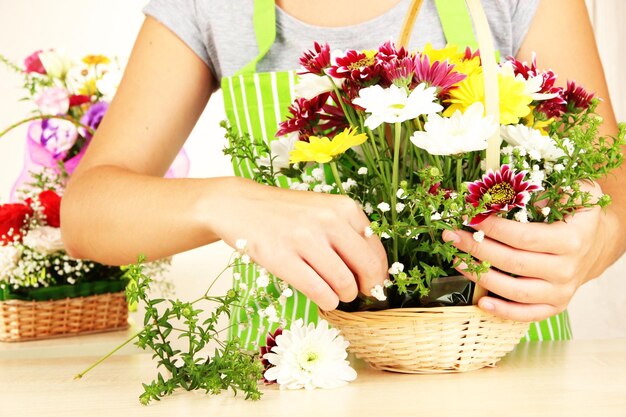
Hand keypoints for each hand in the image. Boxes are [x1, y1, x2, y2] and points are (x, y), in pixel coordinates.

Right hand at [209, 177, 387, 310]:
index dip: (378, 273)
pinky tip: (322, 297)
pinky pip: (320, 293)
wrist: (240, 205)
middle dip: (367, 287)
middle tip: (359, 293)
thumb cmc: (287, 214)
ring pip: (345, 284)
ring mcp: (305, 239)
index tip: (372, 283)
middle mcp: (328, 220)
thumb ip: (349, 234)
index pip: (376, 249)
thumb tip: (376, 273)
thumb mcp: (323, 210)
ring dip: (343, 296)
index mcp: (344, 207)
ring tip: (335, 293)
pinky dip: (327, 301)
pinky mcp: (283, 258)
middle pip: (367, 268)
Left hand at [442, 181, 612, 321]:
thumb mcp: (577, 192)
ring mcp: (561, 291)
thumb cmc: (578, 214)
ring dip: (481, 277)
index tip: (470, 218)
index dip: (493, 229)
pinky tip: (481, 301)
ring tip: (456, 261)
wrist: (598, 243)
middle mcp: (566, 269)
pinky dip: (503, 311)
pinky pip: (527, 314)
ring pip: (515, 291)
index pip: (523, 237)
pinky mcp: (556, 306)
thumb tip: (511, 193)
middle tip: (452, 236)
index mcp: (570, 240)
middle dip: (477, 249)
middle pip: (513, 263)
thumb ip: (551, 190)